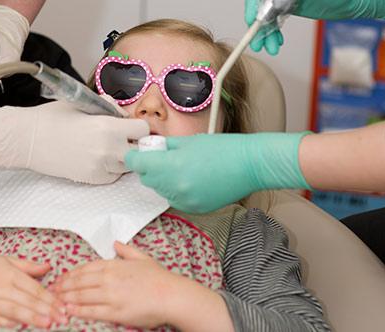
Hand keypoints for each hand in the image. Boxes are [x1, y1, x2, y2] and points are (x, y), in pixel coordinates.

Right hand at [0, 100, 148, 183]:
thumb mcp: (82, 104)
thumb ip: (107, 106)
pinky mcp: (93, 179)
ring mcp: (101, 166)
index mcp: (108, 126)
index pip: (143, 130)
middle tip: (122, 140)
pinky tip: (95, 158)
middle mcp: (109, 149)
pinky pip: (113, 175)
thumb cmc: (52, 118)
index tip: (130, 127)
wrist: (27, 140)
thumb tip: (121, 112)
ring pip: (128, 165)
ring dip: (123, 157)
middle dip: (134, 144)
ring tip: (106, 148)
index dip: (137, 127)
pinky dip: (110, 168)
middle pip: (140, 151)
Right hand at [0, 253, 64, 327]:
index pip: (33, 287)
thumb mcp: (7, 260)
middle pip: (26, 301)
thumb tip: (48, 267)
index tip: (62, 305)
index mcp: (8, 273)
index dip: (49, 298)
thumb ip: (29, 266)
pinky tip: (26, 326)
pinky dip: (12, 324)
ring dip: (32, 319)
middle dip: (46, 310)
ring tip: (47, 324)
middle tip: (61, 317)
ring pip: (13, 312)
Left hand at [51, 242, 179, 328]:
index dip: (71, 273)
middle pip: (79, 281)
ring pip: (82, 296)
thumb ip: (126, 250)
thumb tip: (115, 243)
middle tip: (52, 290)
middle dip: (63, 286)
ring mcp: (111, 295)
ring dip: (66, 298)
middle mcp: (110, 278)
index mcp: (115, 265)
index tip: (62, 277)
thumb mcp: (142, 258)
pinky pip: (91, 311)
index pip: (86, 268)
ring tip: (55, 300)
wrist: (172, 295)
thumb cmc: (159, 278)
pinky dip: (78, 310)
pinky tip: (69, 310)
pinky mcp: (115, 312)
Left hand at [126, 132, 310, 213]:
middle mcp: (174, 186)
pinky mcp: (194, 209)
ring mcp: (185, 200)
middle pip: (147, 179)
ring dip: (163, 181)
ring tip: (182, 169)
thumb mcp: (189, 141)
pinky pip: (176, 200)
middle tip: (162, 158)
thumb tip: (152, 150)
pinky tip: (192, 180)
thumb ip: (166, 147)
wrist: (250, 166)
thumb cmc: (223, 149)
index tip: (136, 154)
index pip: (137, 164)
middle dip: (150, 169)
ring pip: (161, 191)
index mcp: (171, 165)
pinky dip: (177, 191)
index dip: (134, 158)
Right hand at [245, 0, 384, 54]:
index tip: (252, 22)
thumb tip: (266, 10)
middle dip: (258, 26)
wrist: (353, 3)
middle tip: (257, 43)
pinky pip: (274, 19)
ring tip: (270, 48)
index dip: (253, 7)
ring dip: (265, 34)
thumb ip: (284, 1)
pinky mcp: (288, 6)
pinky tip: (276, 42)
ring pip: (266, 15)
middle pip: (261, 7)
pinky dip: (273, 32)